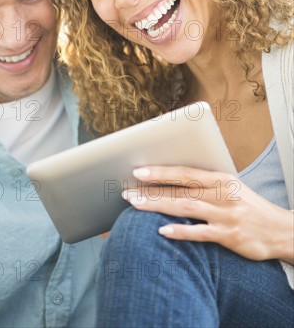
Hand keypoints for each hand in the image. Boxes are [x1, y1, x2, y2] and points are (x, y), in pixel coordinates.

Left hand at [122, 165, 293, 262]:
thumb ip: (205, 183)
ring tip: (136, 205)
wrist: (281, 230)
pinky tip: (162, 231)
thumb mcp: (231, 187)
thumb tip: (172, 179)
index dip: (160, 171)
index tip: (138, 171)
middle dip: (151, 189)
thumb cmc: (250, 207)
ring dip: (158, 205)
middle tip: (127, 191)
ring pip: (185, 207)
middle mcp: (221, 194)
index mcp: (221, 179)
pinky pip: (200, 233)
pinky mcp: (228, 235)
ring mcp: (225, 214)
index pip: (185, 172)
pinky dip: (181, 231)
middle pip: (180, 189)